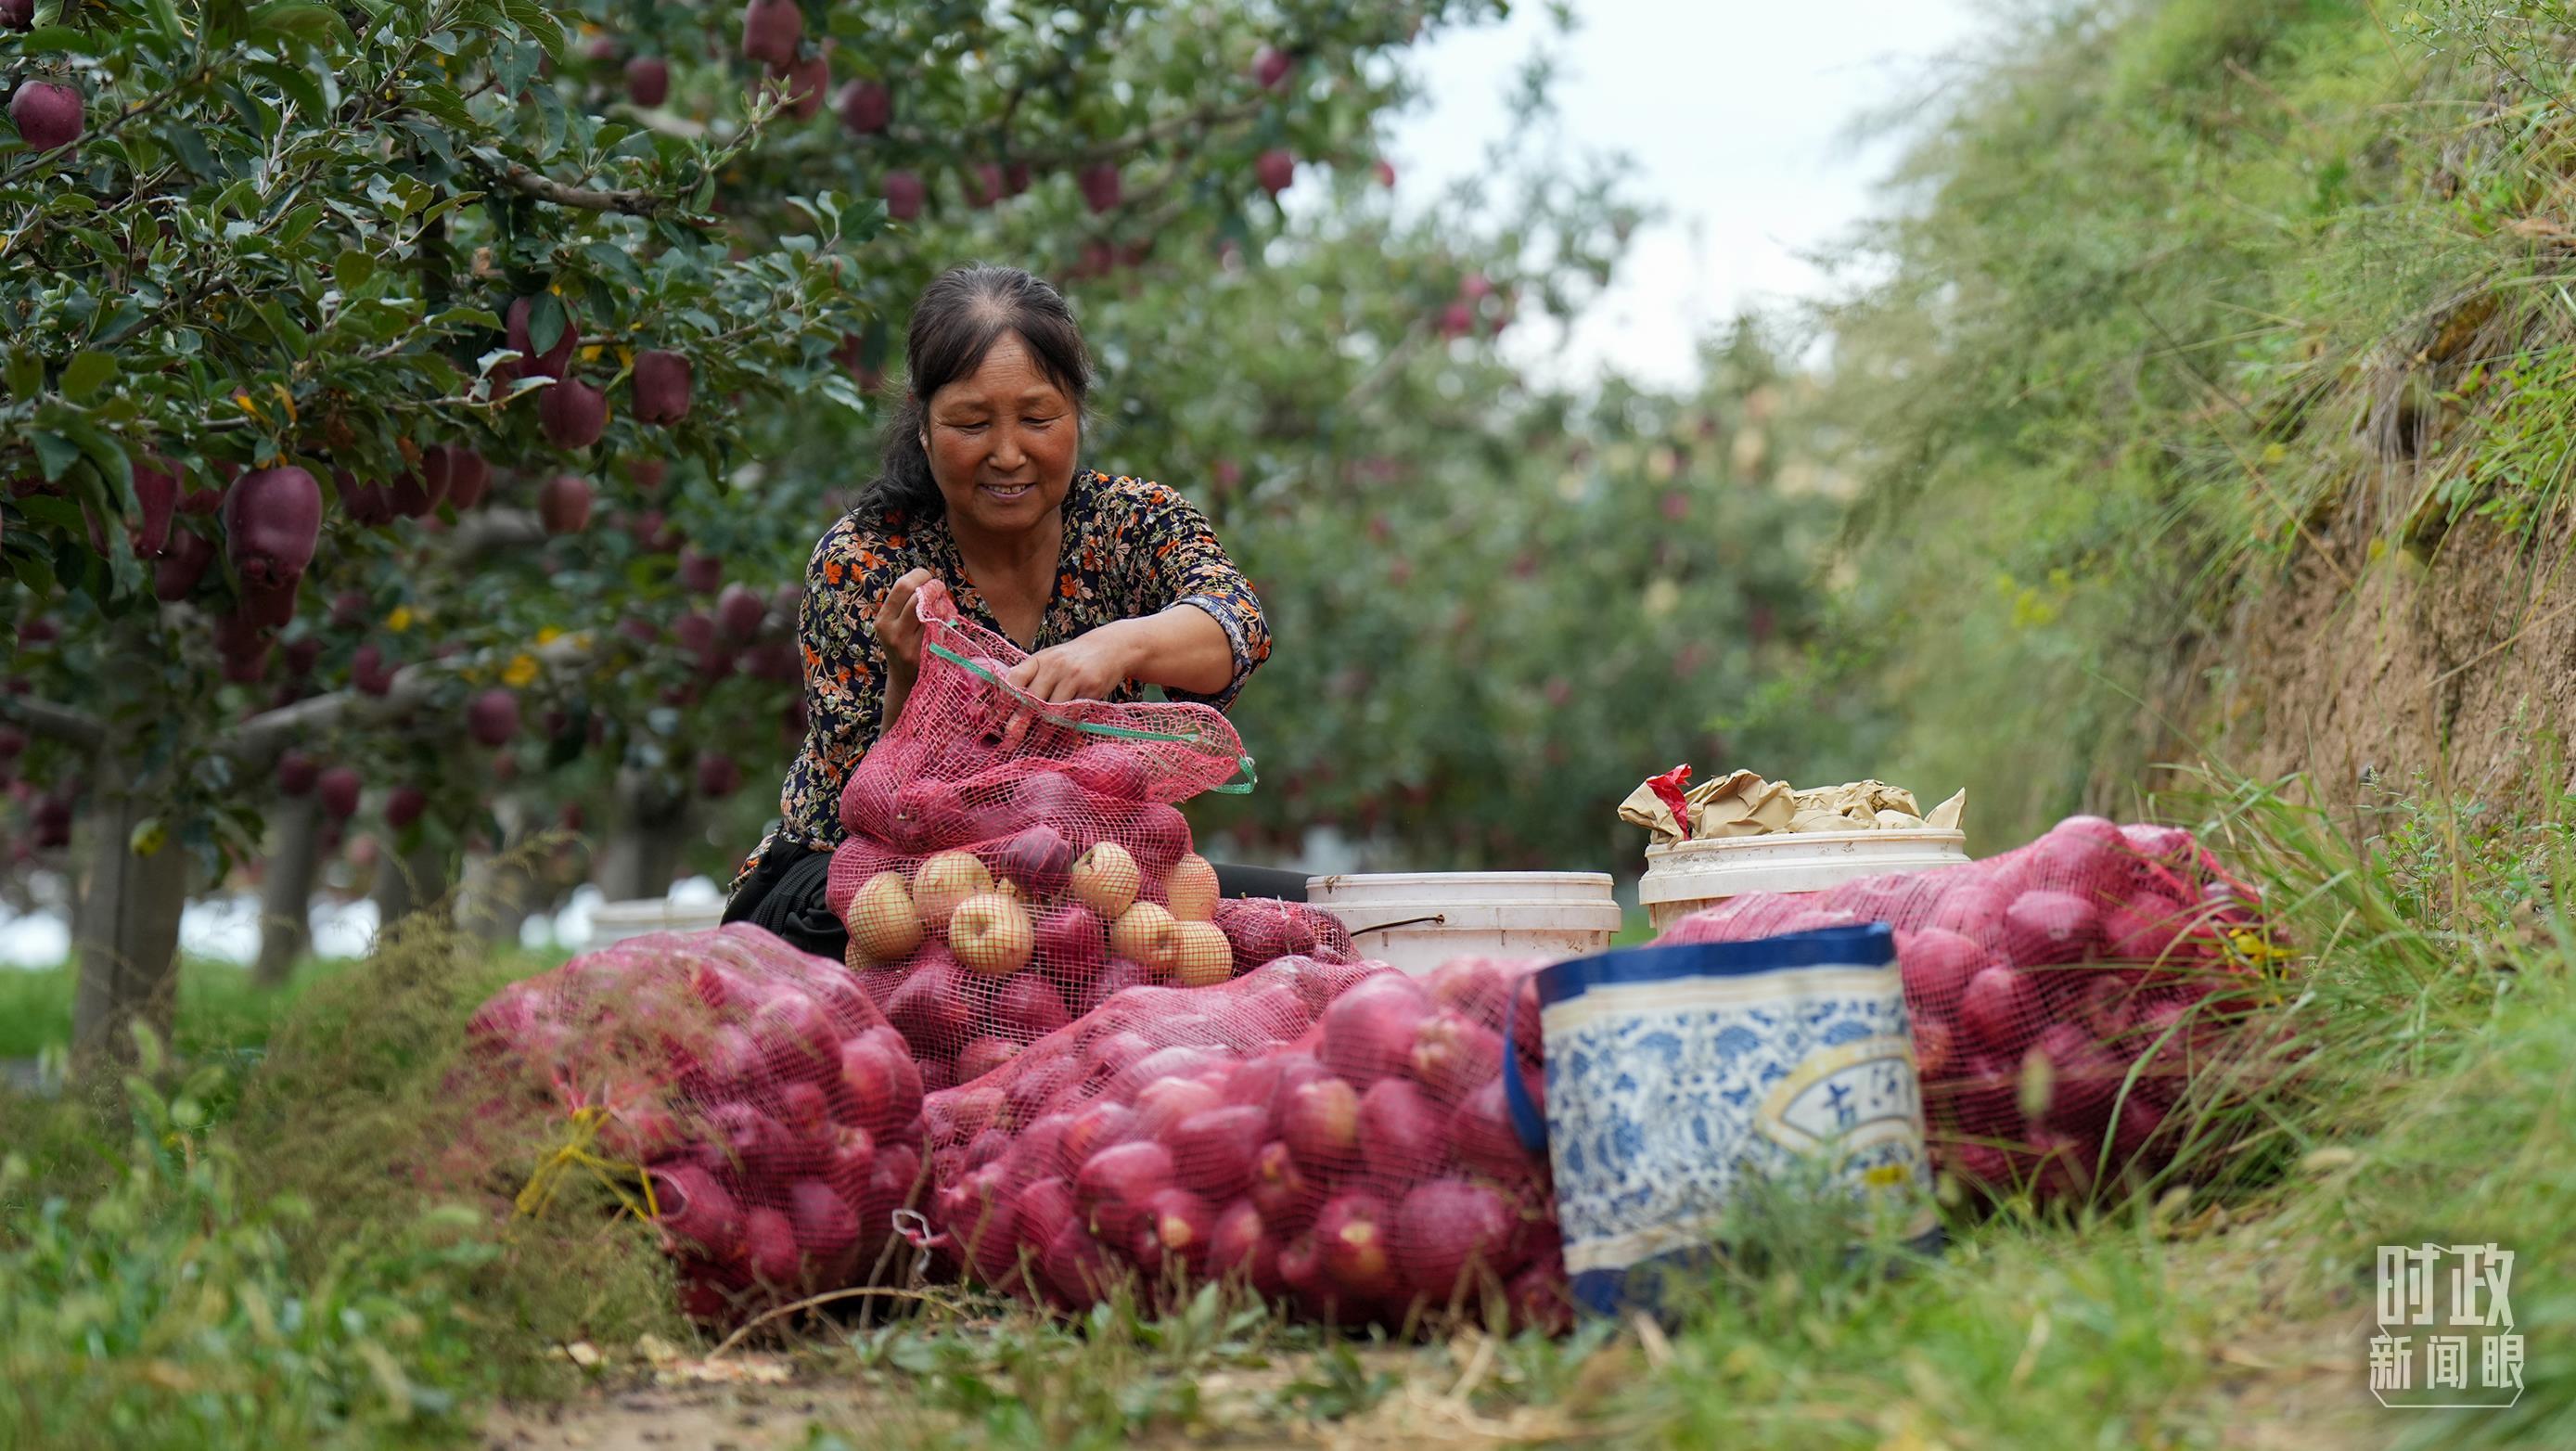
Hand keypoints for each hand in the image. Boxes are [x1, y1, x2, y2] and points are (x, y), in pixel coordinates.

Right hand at [872, 567, 936, 678]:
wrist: (905, 679)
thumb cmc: (902, 643)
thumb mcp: (893, 624)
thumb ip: (904, 602)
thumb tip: (926, 578)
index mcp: (883, 620)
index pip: (902, 586)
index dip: (919, 575)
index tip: (926, 577)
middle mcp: (893, 632)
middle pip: (917, 595)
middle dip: (932, 585)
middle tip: (938, 586)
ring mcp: (910, 645)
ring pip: (931, 610)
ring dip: (941, 599)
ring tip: (942, 599)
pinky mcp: (925, 654)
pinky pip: (941, 627)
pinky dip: (946, 615)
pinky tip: (946, 614)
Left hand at [995, 624, 1136, 749]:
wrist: (1111, 648)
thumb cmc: (1072, 659)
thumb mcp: (1049, 660)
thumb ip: (1029, 677)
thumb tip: (1002, 703)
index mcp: (1039, 660)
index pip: (1015, 679)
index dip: (1003, 700)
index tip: (994, 719)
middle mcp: (1055, 667)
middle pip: (1032, 700)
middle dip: (1019, 723)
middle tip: (1009, 741)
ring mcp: (1074, 678)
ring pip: (1053, 712)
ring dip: (1043, 732)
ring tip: (1035, 744)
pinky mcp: (1091, 690)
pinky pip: (1075, 715)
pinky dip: (1066, 730)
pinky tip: (1060, 740)